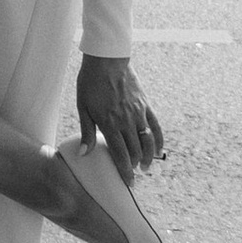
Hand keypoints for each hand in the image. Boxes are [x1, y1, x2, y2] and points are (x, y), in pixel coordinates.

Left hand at [75, 55, 163, 179]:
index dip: (125, 172)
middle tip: (134, 177)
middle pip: (135, 151)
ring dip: (148, 157)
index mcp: (109, 124)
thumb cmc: (90, 83)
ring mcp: (138, 113)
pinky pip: (156, 126)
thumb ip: (86, 132)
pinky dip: (158, 140)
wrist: (107, 59)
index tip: (128, 183)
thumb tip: (84, 154)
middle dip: (135, 167)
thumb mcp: (83, 107)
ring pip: (148, 141)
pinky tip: (158, 149)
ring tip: (145, 167)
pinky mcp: (146, 105)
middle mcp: (126, 121)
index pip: (120, 155)